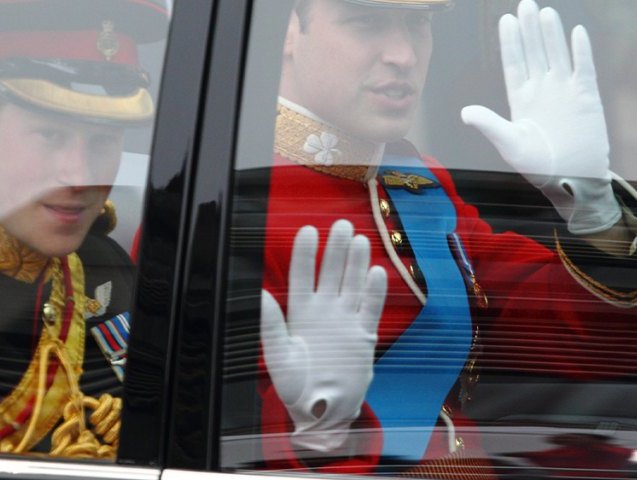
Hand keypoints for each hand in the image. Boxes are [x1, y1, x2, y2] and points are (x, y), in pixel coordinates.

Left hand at [260, 220, 386, 452]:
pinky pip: (370, 308)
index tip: (308, 230)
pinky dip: (374, 292)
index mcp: (300, 313)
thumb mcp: (278, 356)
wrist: (322, 412)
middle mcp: (324, 312)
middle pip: (331, 273)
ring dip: (356, 263)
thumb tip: (260, 294)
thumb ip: (271, 324)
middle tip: (342, 224)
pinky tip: (376, 272)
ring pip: (352, 285)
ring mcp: (345, 321)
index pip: (302, 276)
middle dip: (336, 249)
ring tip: (359, 239)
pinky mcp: (363, 336)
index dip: (305, 253)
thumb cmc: (294, 387)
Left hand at [461, 0, 620, 233]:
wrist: (573, 179)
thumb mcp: (510, 144)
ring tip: (544, 11)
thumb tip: (465, 111)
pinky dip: (580, 50)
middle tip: (525, 3)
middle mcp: (542, 90)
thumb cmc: (539, 166)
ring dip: (551, 34)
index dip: (510, 42)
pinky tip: (576, 31)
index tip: (506, 19)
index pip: (514, 63)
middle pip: (534, 52)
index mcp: (521, 99)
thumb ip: (489, 124)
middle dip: (529, 29)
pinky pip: (583, 68)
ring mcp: (565, 91)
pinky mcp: (586, 96)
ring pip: (556, 54)